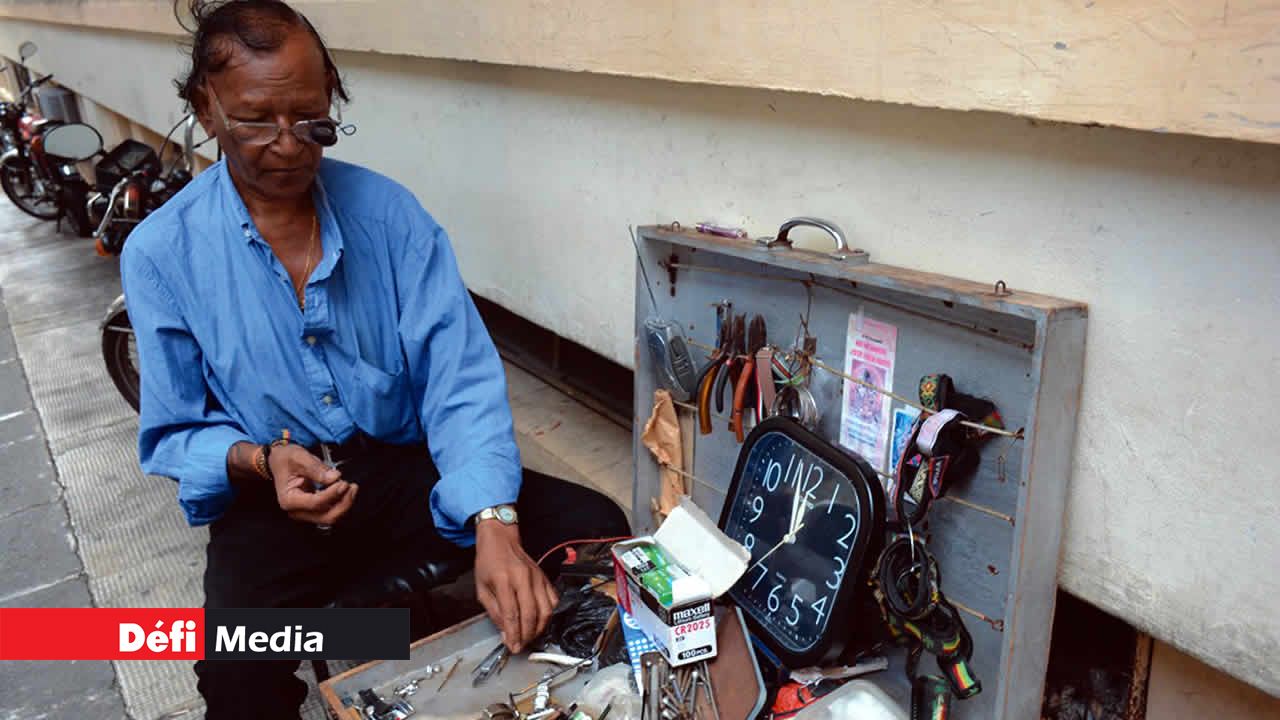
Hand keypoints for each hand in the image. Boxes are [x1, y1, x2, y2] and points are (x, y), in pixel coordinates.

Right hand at [266, 444, 357, 525]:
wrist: (280, 461)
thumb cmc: (286, 459)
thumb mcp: (299, 457)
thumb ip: (316, 468)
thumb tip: (334, 477)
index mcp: (289, 499)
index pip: (315, 503)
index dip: (332, 494)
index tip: (343, 483)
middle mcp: (296, 510)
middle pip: (325, 517)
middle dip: (343, 504)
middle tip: (351, 487)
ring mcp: (305, 512)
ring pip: (330, 517)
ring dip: (344, 504)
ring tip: (352, 487)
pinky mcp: (313, 509)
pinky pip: (331, 511)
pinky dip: (341, 503)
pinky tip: (346, 490)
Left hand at [474, 520, 557, 652]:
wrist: (501, 539)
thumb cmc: (489, 562)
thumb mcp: (482, 588)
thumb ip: (494, 612)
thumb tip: (505, 633)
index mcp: (504, 580)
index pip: (511, 615)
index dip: (513, 635)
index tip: (513, 647)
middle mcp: (523, 578)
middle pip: (530, 615)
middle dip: (526, 635)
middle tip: (521, 645)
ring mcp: (537, 578)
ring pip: (546, 610)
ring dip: (539, 628)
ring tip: (530, 636)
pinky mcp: (544, 578)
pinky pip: (553, 600)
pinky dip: (549, 614)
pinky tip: (540, 621)